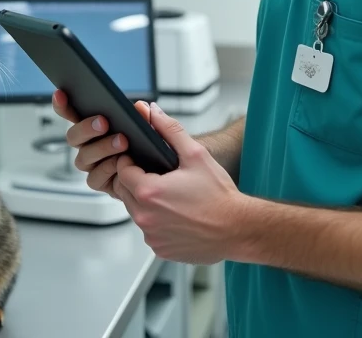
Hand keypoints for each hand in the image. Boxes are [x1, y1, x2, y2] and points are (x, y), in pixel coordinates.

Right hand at [52, 90, 150, 198]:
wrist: (166, 182)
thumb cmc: (157, 152)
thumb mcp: (158, 132)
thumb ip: (149, 118)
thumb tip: (141, 106)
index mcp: (97, 126)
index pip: (73, 113)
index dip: (63, 104)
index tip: (61, 93)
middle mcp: (90, 145)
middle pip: (73, 136)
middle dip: (86, 127)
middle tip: (103, 122)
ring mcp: (94, 165)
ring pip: (83, 157)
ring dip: (101, 148)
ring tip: (122, 142)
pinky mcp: (102, 182)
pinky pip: (94, 178)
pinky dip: (107, 169)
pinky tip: (120, 164)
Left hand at [114, 103, 248, 264]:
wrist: (238, 229)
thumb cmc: (219, 195)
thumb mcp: (195, 154)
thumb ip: (169, 130)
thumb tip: (151, 111)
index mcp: (149, 192)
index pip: (122, 171)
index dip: (131, 163)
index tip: (143, 161)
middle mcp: (145, 217)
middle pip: (125, 192)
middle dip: (137, 182)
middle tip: (160, 177)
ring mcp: (152, 236)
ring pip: (136, 213)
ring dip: (146, 203)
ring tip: (171, 196)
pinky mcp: (161, 250)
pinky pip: (150, 231)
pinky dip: (158, 222)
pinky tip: (177, 215)